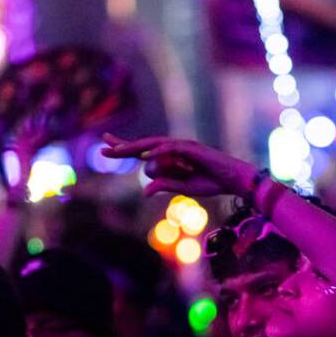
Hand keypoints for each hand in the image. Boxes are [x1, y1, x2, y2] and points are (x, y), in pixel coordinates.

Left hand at [101, 134, 259, 198]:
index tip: (106, 148)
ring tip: (119, 150)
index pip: (143, 152)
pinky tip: (146, 155)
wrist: (232, 179)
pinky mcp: (192, 148)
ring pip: (154, 145)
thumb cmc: (210, 183)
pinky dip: (159, 151)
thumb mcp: (183, 189)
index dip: (125, 149)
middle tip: (103, 146)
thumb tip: (144, 192)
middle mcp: (173, 149)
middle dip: (123, 146)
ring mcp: (182, 147)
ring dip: (136, 147)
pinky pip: (171, 149)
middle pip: (143, 145)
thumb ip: (164, 186)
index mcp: (169, 158)